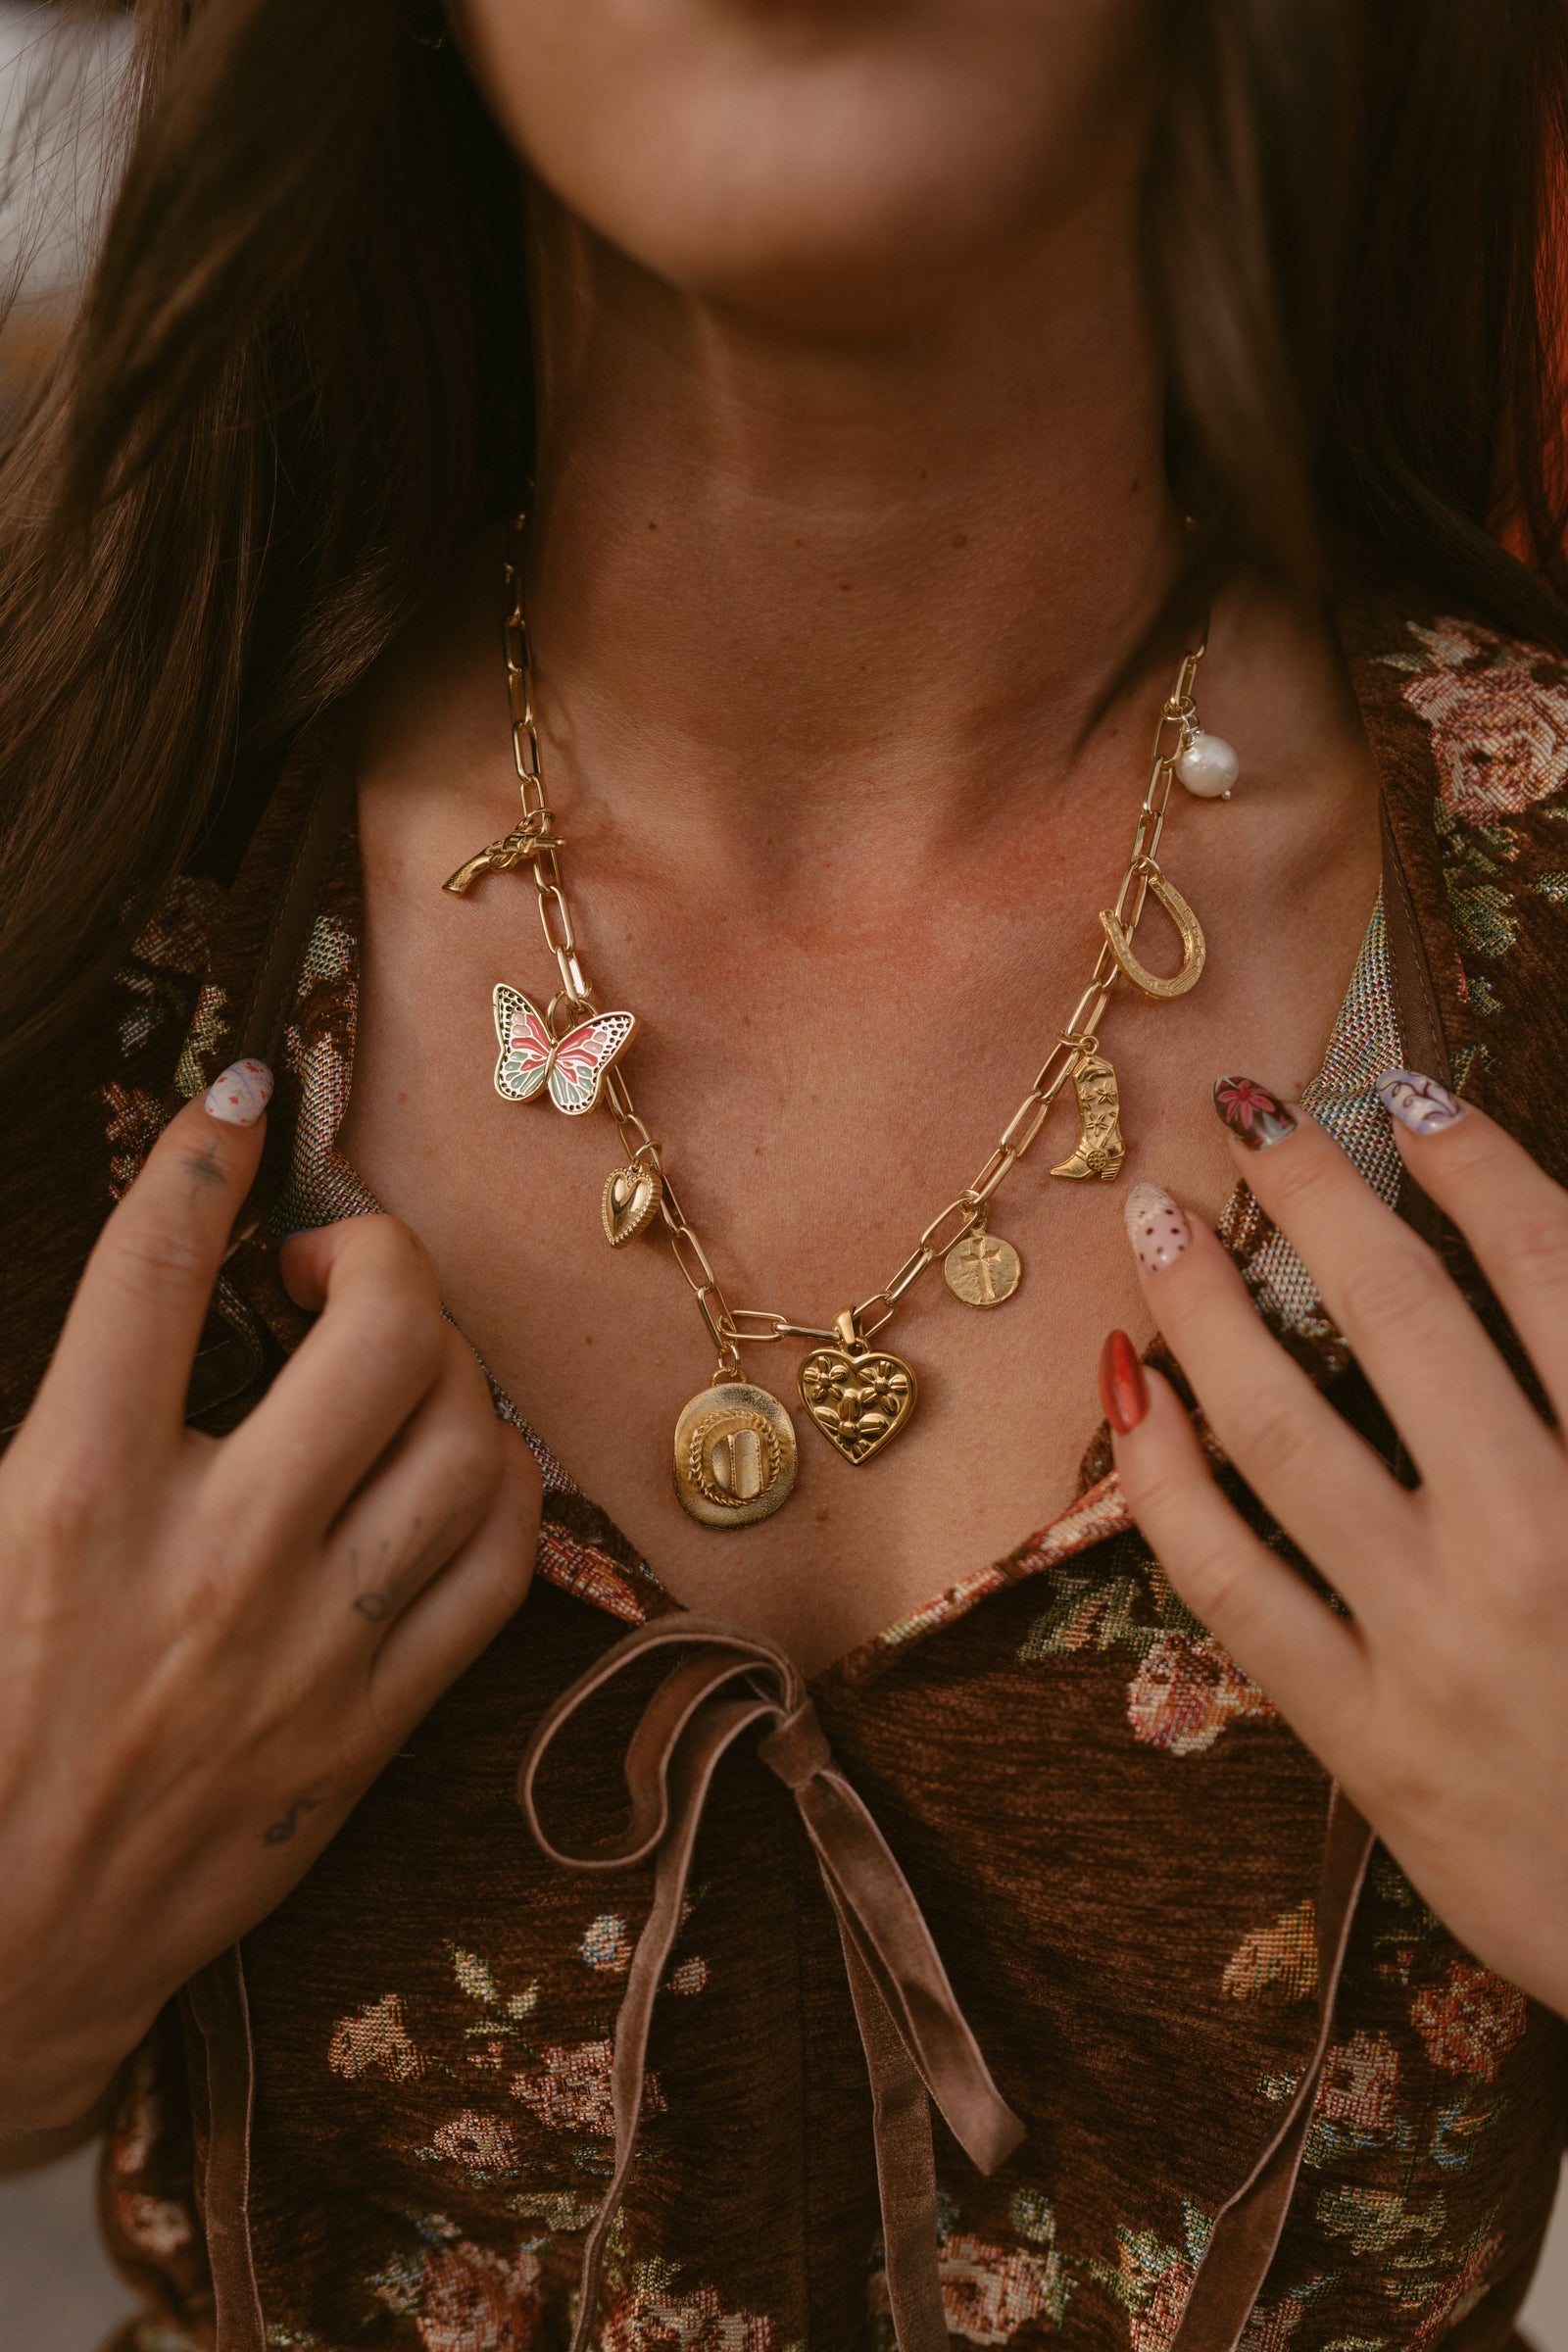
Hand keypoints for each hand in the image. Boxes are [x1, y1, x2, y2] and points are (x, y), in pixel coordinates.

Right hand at [0, 1062, 539, 2128]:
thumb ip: (37, 1420)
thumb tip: (120, 1311)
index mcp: (64, 1498)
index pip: (154, 1265)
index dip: (206, 1149)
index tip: (246, 1095)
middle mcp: (209, 1560)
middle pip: (378, 1336)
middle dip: (377, 1252)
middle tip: (330, 1261)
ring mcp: (310, 1650)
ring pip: (468, 1441)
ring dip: (450, 1364)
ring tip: (396, 1360)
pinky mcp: (369, 1728)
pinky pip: (502, 1569)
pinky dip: (501, 1485)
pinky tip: (451, 1464)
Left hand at [1104, 1071, 1567, 2015]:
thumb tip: (1545, 1284)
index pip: (1554, 1276)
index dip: (1477, 1169)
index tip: (1410, 1097)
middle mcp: (1542, 1548)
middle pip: (1403, 1323)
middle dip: (1316, 1196)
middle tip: (1248, 1114)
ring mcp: (1441, 1647)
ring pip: (1288, 1436)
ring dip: (1210, 1310)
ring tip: (1158, 1222)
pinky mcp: (1367, 1741)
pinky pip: (1233, 1588)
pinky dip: (1165, 1482)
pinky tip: (1129, 1393)